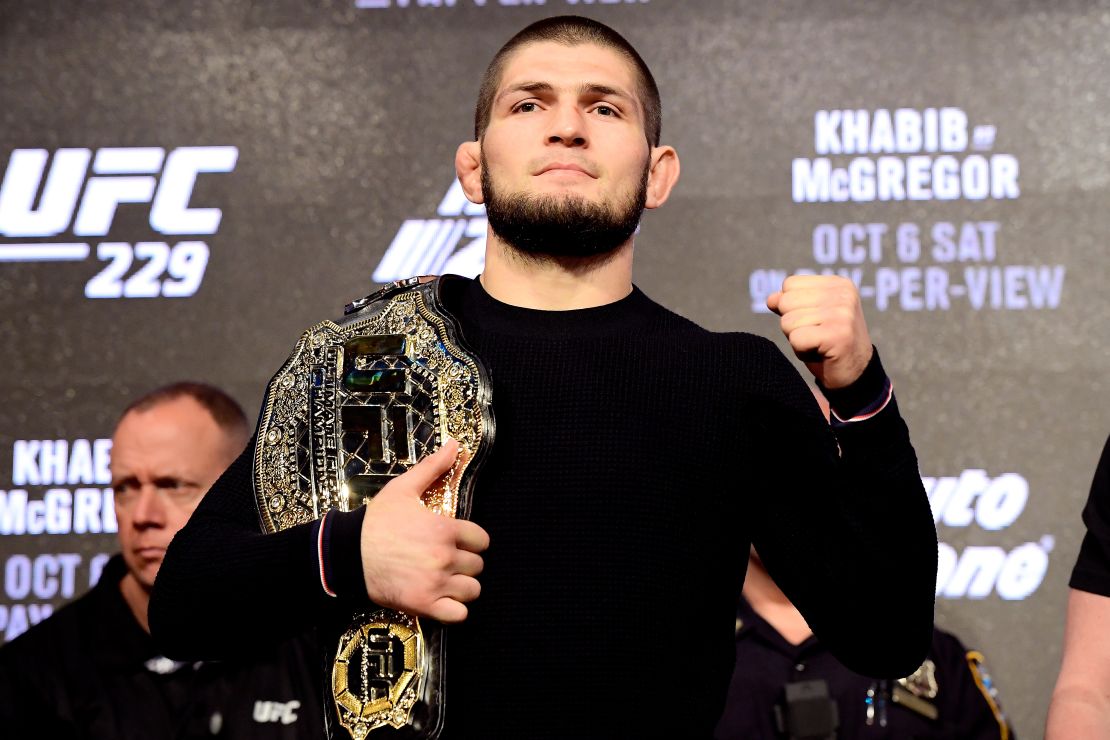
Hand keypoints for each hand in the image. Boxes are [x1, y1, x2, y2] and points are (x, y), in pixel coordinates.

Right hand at [360, 439, 488, 622]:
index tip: (458, 541)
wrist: (346, 554)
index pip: (482, 540)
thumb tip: (455, 444)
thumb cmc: (375, 522)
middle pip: (477, 565)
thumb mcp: (404, 489)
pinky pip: (459, 614)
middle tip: (447, 559)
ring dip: (462, 586)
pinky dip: (455, 610)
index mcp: (445, 529)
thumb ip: (433, 467)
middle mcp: (445, 557)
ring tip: (446, 580)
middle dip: (465, 562)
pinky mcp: (424, 605)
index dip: (472, 541)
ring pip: (472, 590)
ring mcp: (436, 583)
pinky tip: (443, 599)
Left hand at [766, 275, 872, 388]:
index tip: (815, 322)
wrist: (854, 374)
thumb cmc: (827, 343)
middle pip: (786, 302)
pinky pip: (795, 339)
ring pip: (788, 322)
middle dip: (792, 324)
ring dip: (797, 339)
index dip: (792, 307)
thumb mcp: (808, 317)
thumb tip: (771, 299)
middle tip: (815, 335)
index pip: (790, 284)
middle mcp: (843, 294)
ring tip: (818, 344)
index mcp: (838, 284)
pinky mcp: (837, 334)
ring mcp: (842, 313)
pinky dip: (801, 351)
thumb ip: (790, 303)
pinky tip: (820, 353)